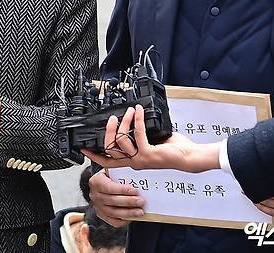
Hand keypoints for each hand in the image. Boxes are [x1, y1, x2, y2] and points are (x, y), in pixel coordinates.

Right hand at [82, 105, 220, 172]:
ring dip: (125, 122)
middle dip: (108, 131)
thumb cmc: (174, 150)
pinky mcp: (148, 154)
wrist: (189, 157)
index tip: (84, 147)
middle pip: (109, 149)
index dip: (95, 155)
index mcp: (133, 161)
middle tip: (112, 118)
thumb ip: (140, 135)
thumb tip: (135, 120)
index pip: (108, 161)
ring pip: (121, 140)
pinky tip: (140, 112)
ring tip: (130, 111)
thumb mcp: (151, 142)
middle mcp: (134, 163)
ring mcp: (140, 160)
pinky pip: (137, 134)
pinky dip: (138, 120)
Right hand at [89, 169, 143, 227]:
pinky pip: (114, 221)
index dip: (122, 190)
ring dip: (128, 213)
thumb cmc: (110, 176)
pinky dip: (124, 220)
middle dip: (128, 201)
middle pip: (112, 201)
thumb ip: (120, 173)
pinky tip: (133, 217)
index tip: (134, 190)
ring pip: (114, 213)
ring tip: (140, 211)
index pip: (109, 187)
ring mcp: (98, 207)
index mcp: (96, 182)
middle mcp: (95, 195)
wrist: (102, 184)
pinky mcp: (102, 216)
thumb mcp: (112, 170)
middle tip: (141, 201)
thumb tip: (136, 179)